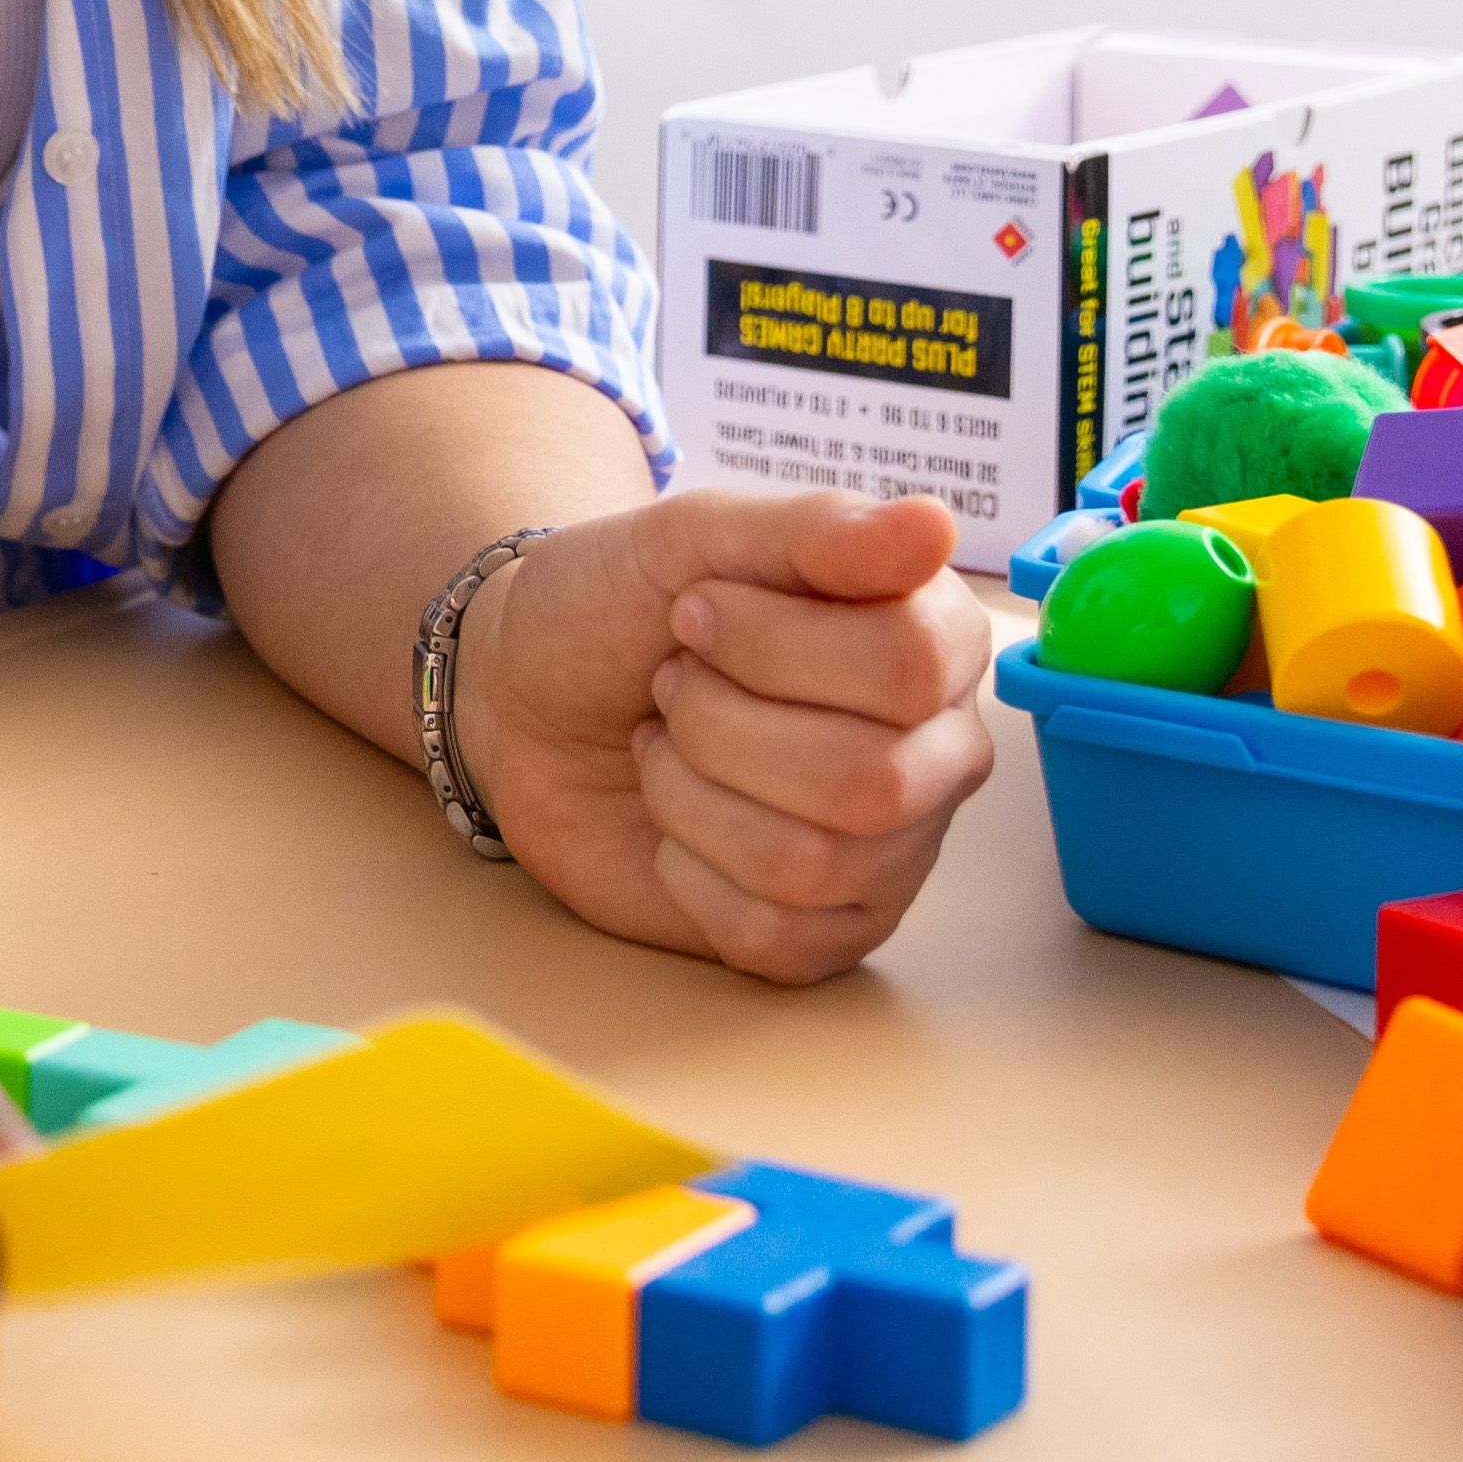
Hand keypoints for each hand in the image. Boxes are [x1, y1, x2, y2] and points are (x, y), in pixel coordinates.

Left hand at [448, 490, 1001, 979]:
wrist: (526, 697)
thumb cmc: (617, 607)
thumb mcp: (691, 535)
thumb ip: (813, 530)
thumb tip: (934, 524)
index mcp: (933, 638)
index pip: (909, 661)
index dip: (774, 643)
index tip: (691, 613)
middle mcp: (936, 750)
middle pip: (867, 780)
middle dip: (720, 726)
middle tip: (670, 686)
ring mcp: (891, 851)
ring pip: (811, 864)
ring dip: (690, 794)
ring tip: (666, 746)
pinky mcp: (827, 931)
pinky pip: (776, 938)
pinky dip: (688, 874)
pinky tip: (673, 825)